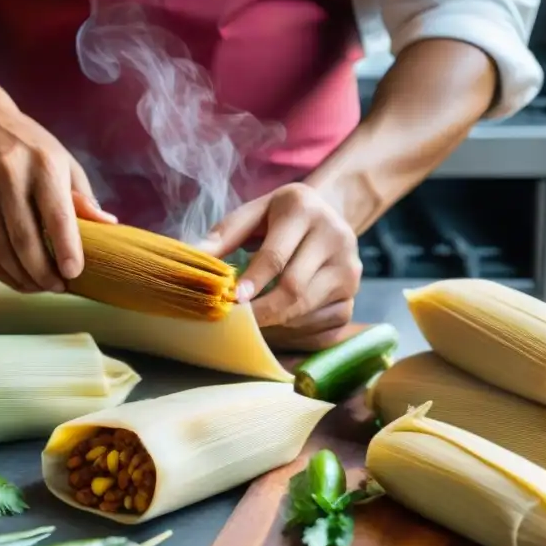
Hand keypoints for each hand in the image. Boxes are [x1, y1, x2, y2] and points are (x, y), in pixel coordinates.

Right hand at [0, 94, 115, 293]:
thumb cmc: (27, 147)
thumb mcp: (62, 161)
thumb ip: (83, 197)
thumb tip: (109, 228)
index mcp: (41, 165)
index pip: (56, 216)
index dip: (66, 249)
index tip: (74, 274)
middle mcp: (5, 180)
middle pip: (25, 242)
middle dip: (44, 275)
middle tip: (58, 287)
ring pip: (0, 255)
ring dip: (22, 280)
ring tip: (39, 286)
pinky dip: (0, 272)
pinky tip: (15, 275)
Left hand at [199, 183, 361, 350]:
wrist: (329, 214)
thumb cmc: (279, 217)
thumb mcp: (252, 214)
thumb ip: (223, 236)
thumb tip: (192, 257)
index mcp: (305, 210)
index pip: (276, 255)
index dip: (253, 281)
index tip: (233, 300)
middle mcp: (336, 238)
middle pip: (294, 290)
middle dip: (260, 312)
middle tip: (234, 323)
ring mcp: (349, 271)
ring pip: (307, 313)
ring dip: (274, 326)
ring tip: (251, 326)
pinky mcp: (352, 298)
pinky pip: (320, 330)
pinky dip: (293, 336)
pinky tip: (276, 328)